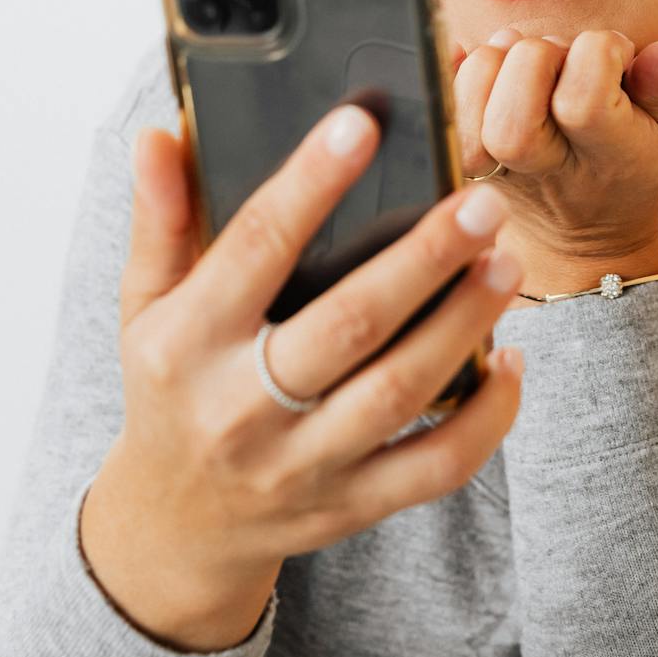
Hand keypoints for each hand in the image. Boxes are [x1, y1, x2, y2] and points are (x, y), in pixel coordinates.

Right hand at [81, 105, 526, 650]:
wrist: (174, 532)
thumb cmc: (171, 391)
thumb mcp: (145, 307)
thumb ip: (161, 220)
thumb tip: (158, 134)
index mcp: (186, 345)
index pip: (255, 247)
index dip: (310, 181)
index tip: (362, 124)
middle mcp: (242, 408)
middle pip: (349, 324)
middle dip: (423, 259)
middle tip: (480, 204)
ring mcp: (301, 465)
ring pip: (400, 392)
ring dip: (464, 324)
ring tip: (506, 261)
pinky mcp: (350, 506)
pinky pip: (435, 468)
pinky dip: (487, 418)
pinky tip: (512, 360)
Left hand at [448, 27, 657, 258]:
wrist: (582, 238)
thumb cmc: (625, 163)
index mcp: (607, 159)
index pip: (584, 99)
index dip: (598, 53)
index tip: (613, 53)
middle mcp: (544, 171)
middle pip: (514, 112)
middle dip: (538, 57)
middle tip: (562, 60)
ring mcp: (497, 173)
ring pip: (472, 103)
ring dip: (498, 61)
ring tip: (527, 66)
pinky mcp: (462, 163)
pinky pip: (442, 102)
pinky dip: (464, 71)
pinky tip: (496, 72)